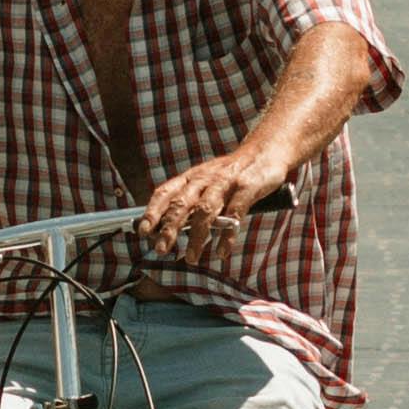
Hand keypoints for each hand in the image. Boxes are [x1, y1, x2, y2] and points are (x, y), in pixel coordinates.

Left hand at [142, 147, 284, 267]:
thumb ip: (189, 200)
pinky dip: (227, 236)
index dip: (152, 212)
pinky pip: (234, 214)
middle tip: (161, 249)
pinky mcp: (247, 188)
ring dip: (197, 236)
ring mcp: (226, 182)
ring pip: (206, 211)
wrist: (265, 150)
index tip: (143, 231)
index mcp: (191, 177)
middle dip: (170, 228)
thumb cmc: (231, 172)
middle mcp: (205, 178)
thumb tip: (166, 227)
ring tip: (191, 258)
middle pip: (182, 203)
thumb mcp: (205, 181)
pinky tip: (221, 252)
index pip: (165, 192)